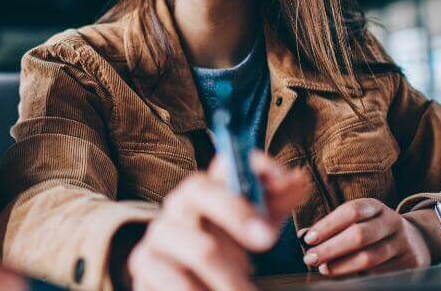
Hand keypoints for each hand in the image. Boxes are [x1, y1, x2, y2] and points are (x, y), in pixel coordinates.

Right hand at [126, 152, 309, 290]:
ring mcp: (159, 233)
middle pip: (202, 191)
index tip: (285, 180)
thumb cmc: (221, 259)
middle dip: (237, 211)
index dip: (256, 165)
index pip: (226, 163)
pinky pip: (179, 281)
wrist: (178, 288)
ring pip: (200, 248)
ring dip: (232, 278)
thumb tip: (297, 180)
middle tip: (266, 240)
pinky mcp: (144, 263)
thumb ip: (271, 208)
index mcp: (207, 191)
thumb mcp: (249, 233)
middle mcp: (179, 204)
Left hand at [301, 198, 431, 276]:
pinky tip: (345, 276)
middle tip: (310, 258)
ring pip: (370, 257)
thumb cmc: (373, 230)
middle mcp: (391, 221)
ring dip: (342, 265)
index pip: (350, 211)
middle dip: (331, 248)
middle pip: (359, 235)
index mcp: (375, 207)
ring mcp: (403, 242)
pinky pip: (381, 271)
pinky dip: (360, 275)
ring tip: (324, 268)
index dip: (328, 225)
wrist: (415, 241)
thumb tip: (306, 238)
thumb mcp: (359, 221)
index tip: (308, 238)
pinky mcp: (411, 262)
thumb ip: (335, 228)